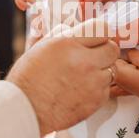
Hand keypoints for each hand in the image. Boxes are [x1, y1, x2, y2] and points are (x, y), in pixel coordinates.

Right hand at [7, 19, 119, 136]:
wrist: (25, 109)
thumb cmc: (28, 78)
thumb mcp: (41, 46)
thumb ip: (62, 35)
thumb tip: (75, 28)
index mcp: (68, 43)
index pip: (101, 29)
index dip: (99, 34)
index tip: (96, 39)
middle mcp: (83, 61)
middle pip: (113, 49)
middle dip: (105, 51)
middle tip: (95, 57)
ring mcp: (92, 82)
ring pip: (111, 70)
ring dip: (101, 72)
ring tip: (83, 77)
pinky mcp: (95, 101)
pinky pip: (106, 89)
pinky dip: (97, 90)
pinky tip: (81, 91)